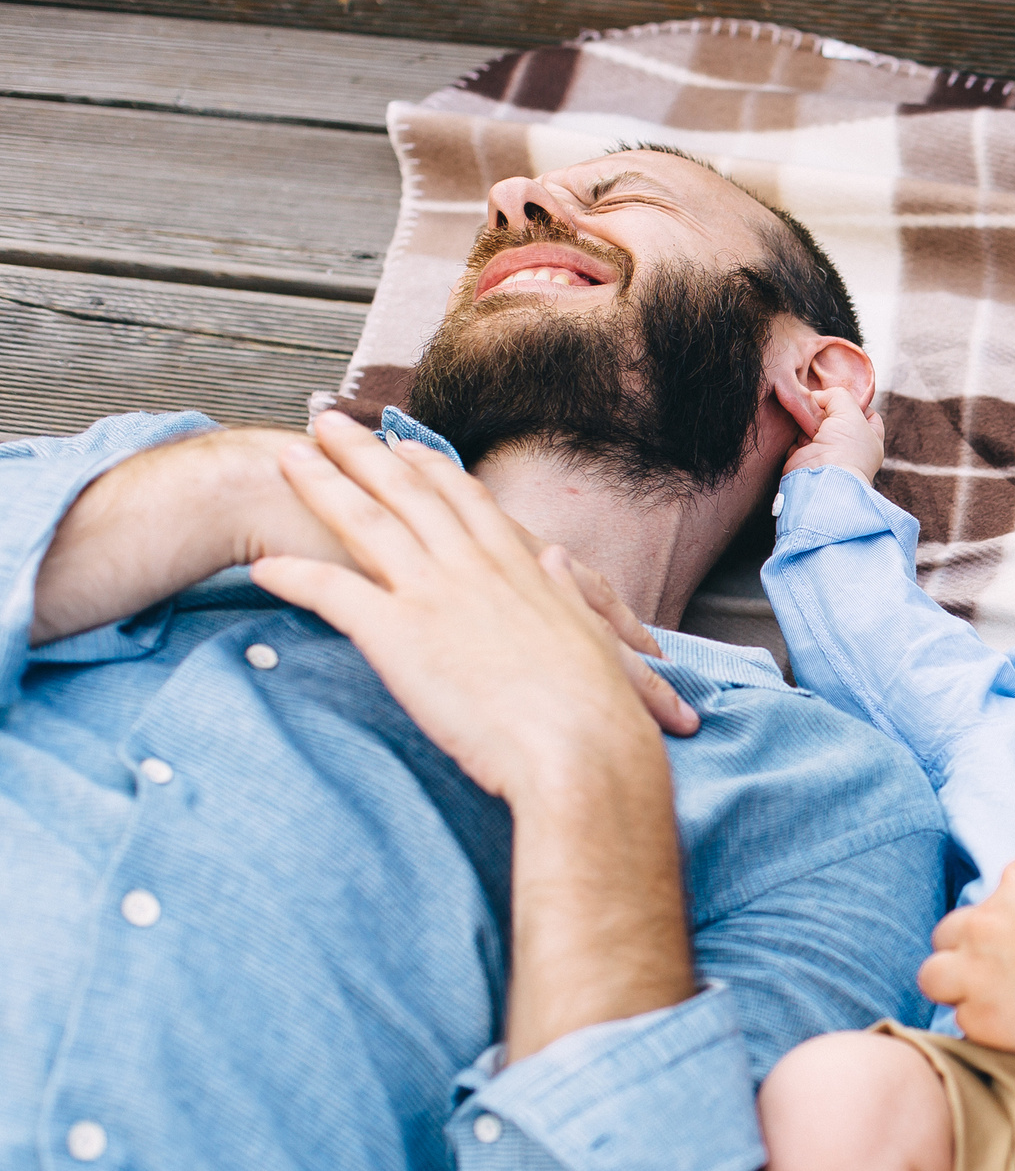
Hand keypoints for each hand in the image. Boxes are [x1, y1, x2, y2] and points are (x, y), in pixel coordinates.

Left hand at [250, 414, 697, 803]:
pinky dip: (294, 578)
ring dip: (319, 486)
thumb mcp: (590, 635)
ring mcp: (434, 595)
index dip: (431, 468)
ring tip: (283, 457)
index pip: (465, 501)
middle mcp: (472, 567)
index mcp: (518, 567)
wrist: (583, 749)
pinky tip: (262, 568)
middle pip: (406, 494)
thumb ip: (563, 591)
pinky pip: (332, 594)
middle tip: (327, 421)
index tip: (406, 443)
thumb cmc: (597, 708)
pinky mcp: (399, 635)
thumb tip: (553, 558)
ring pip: (364, 524)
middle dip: (362, 453)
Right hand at [781, 384, 886, 483]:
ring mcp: (827, 453)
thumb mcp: (850, 411)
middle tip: (818, 399)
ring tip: (806, 409)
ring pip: (816, 425)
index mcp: (869, 440)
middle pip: (837, 417)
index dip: (857, 402)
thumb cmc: (846, 447)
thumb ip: (837, 395)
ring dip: (809, 417)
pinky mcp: (805, 456)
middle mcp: (849, 448)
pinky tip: (795, 422)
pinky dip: (795, 429)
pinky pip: (798, 436)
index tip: (843, 395)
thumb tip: (818, 397)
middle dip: (827, 408)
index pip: (868, 415)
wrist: (823, 477)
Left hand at [920, 856, 1014, 1052]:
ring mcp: (977, 965)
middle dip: (975, 952)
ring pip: (935, 975)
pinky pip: (962, 1021)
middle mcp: (991, 915)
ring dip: (959, 988)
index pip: (1002, 895)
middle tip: (1007, 975)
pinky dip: (984, 1028)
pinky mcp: (979, 1015)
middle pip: (955, 931)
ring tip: (995, 1006)